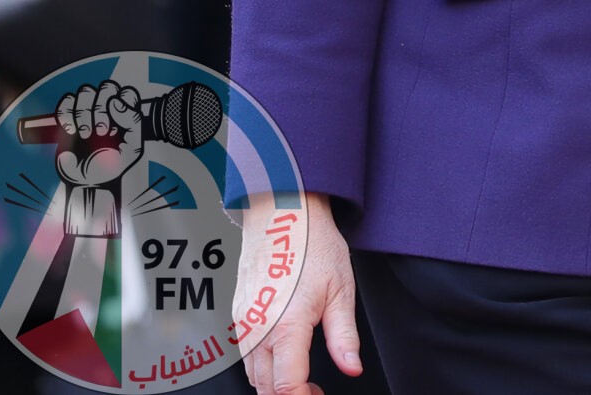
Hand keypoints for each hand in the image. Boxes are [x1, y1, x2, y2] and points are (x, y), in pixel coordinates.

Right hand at [54, 80, 143, 235]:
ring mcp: (87, 111)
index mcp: (126, 114)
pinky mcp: (68, 117)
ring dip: (84, 113)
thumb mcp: (132, 148)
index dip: (121, 103)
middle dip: (101, 109)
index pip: (127, 92)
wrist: (86, 181)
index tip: (116, 125)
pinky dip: (67, 113)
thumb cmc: (112, 166)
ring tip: (86, 135)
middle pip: (105, 87)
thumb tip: (115, 102)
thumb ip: (132, 122)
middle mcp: (108, 108)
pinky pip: (65, 101)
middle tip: (101, 132)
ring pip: (84, 92)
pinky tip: (71, 130)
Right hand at [239, 193, 361, 394]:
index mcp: (286, 326)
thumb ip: (344, 337)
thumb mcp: (341, 290)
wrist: (282, 214)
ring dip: (275, 385)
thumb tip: (352, 368)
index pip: (287, 386)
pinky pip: (246, 356)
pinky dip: (263, 367)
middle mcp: (258, 329)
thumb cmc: (313, 245)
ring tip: (304, 379)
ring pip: (253, 375)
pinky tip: (285, 358)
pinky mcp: (238, 316)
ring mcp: (244, 323)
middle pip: (266, 387)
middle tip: (317, 390)